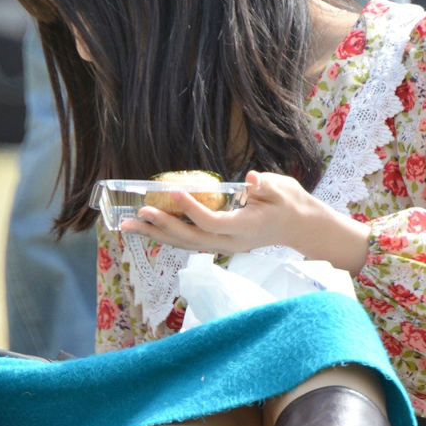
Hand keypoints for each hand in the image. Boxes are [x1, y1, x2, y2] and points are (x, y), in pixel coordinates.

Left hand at [122, 170, 370, 273]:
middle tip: (138, 215)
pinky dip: (165, 236)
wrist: (297, 226)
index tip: (174, 192)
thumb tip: (254, 179)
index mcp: (245, 228)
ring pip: (184, 244)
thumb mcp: (283, 188)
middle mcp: (230, 242)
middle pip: (190, 239)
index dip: (192, 210)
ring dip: (155, 235)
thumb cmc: (289, 203)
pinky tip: (146, 228)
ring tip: (127, 226)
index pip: (213, 222)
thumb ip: (267, 186)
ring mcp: (222, 246)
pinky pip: (186, 242)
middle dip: (163, 227)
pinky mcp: (216, 243)